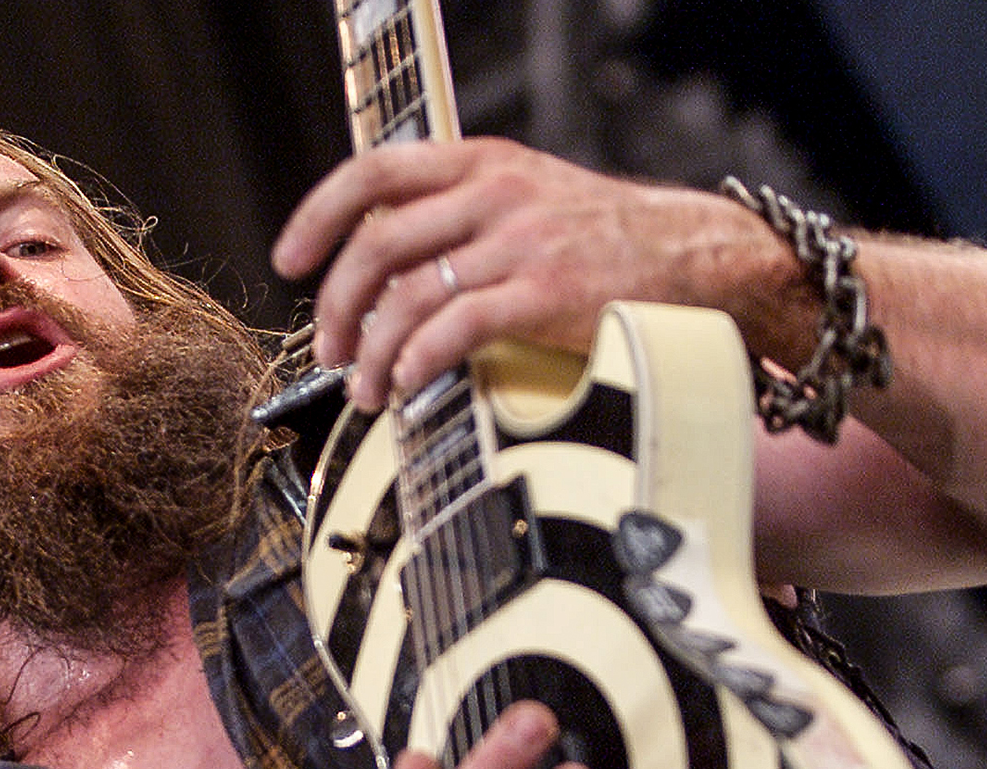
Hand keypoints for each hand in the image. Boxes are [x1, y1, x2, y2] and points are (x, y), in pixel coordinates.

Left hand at [271, 137, 792, 410]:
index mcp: (482, 163)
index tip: (288, 260)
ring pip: (409, 293)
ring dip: (372, 350)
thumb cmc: (610, 240)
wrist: (699, 257)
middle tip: (329, 348)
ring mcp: (520, 242)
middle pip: (377, 243)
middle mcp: (495, 193)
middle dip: (337, 305)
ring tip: (367, 387)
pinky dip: (418, 361)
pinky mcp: (545, 294)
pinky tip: (410, 385)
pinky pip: (455, 328)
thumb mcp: (528, 196)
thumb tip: (384, 261)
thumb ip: (460, 213)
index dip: (318, 217)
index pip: (372, 173)